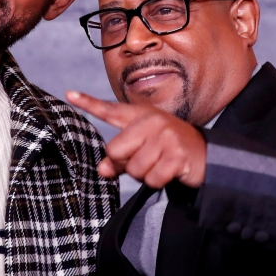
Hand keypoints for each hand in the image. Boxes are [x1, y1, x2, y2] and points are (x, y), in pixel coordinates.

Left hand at [66, 91, 206, 188]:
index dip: (89, 103)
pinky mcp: (177, 155)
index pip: (110, 110)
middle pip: (115, 151)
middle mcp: (152, 122)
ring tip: (159, 164)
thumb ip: (118, 158)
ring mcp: (166, 137)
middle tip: (145, 159)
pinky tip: (169, 171)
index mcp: (141, 116)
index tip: (70, 94)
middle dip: (126, 164)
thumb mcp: (142, 148)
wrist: (206, 154)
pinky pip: (151, 179)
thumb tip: (102, 170)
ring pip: (134, 169)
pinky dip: (157, 181)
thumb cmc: (167, 150)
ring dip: (144, 174)